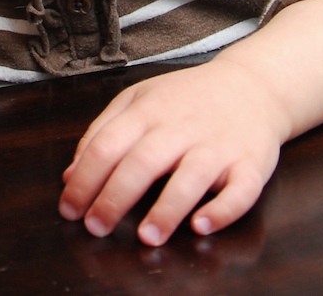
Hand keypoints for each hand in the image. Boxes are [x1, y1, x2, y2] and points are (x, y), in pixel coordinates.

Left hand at [59, 58, 285, 245]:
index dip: (85, 180)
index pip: (107, 145)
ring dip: (167, 210)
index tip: (69, 210)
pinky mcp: (251, 164)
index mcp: (148, 112)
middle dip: (115, 198)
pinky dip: (222, 210)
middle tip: (96, 228)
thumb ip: (102, 132)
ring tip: (146, 237)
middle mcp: (181, 128)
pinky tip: (201, 226)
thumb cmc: (186, 99)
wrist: (252, 85)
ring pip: (191, 178)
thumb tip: (70, 175)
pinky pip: (240, 190)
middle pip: (143, 162)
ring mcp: (218, 147)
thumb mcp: (139, 99)